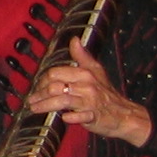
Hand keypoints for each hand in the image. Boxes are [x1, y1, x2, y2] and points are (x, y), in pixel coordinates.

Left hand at [26, 38, 151, 144]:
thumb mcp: (96, 70)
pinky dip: (71, 117)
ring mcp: (90, 102)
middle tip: (31, 100)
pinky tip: (64, 117)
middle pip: (55, 87)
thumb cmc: (106, 93)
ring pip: (62, 100)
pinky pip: (80, 116)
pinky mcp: (94, 116)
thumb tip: (74, 40)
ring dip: (45, 105)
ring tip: (35, 108)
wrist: (124, 114)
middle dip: (39, 94)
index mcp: (85, 74)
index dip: (41, 81)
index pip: (55, 73)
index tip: (36, 87)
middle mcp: (87, 86)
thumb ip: (82, 56)